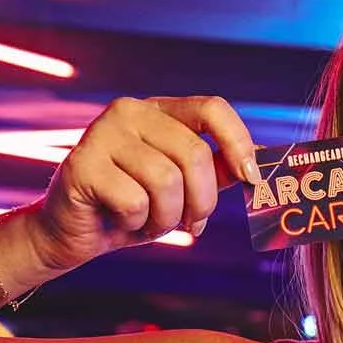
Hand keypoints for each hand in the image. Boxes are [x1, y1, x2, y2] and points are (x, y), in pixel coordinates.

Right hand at [25, 96, 261, 271]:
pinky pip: (135, 201)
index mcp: (159, 111)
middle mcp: (129, 112)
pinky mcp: (82, 165)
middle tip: (191, 224)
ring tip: (149, 222)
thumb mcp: (185, 188)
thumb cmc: (132, 208)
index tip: (253, 179)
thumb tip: (268, 161)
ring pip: (166, 181)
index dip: (239, 143)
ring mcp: (102, 134)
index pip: (212, 108)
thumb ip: (220, 170)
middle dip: (202, 201)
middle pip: (195, 154)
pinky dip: (136, 224)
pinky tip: (120, 221)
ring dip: (167, 218)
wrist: (74, 233)